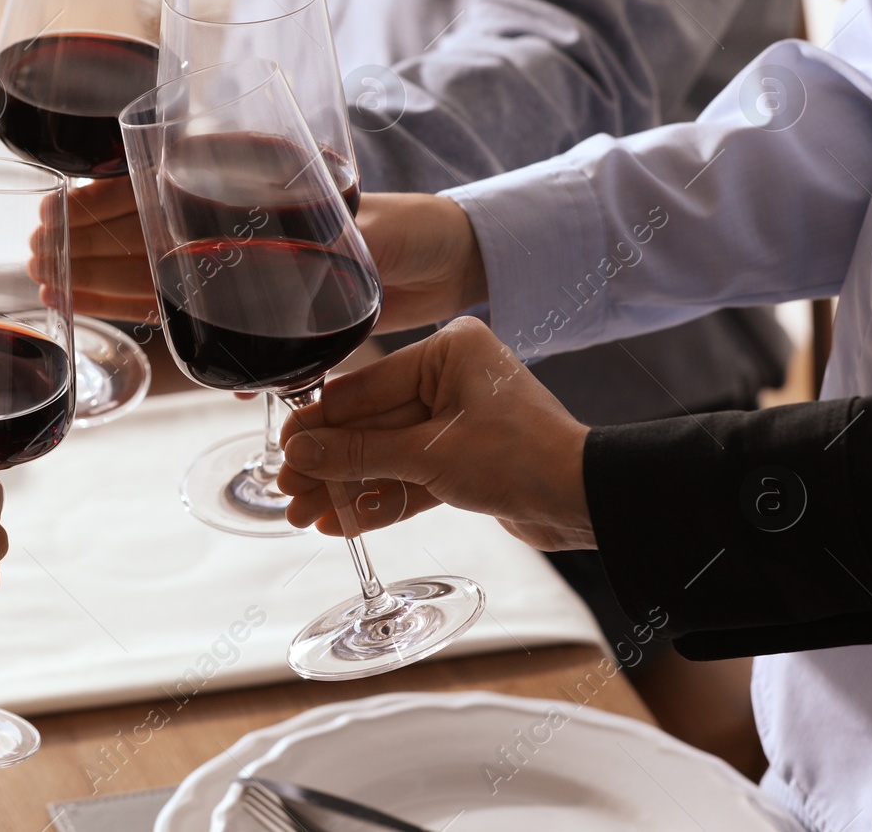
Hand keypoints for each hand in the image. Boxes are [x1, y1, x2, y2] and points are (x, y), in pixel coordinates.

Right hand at [34, 181, 487, 332]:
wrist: (447, 260)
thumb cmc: (411, 232)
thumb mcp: (370, 233)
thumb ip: (332, 250)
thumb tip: (284, 269)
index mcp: (261, 192)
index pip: (171, 197)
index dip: (111, 208)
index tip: (63, 216)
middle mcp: (241, 222)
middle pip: (150, 233)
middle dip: (90, 243)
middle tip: (38, 253)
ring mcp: (243, 256)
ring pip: (157, 266)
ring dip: (102, 273)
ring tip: (50, 276)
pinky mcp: (254, 294)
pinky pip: (187, 299)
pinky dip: (145, 303)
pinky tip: (99, 302)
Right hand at [276, 317, 593, 551]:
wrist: (588, 502)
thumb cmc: (524, 457)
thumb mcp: (430, 453)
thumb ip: (360, 453)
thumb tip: (300, 452)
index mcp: (448, 352)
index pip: (364, 388)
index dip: (320, 424)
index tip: (283, 448)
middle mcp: (452, 380)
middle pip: (371, 426)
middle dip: (329, 464)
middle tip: (286, 490)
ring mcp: (460, 422)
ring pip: (387, 456)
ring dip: (347, 487)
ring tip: (303, 514)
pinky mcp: (467, 462)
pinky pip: (411, 478)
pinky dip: (380, 500)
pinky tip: (340, 520)